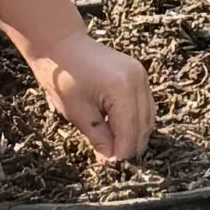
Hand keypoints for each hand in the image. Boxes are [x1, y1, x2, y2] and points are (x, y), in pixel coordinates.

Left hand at [35, 34, 153, 162]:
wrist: (61, 45)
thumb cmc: (64, 77)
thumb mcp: (78, 113)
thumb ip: (98, 137)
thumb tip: (110, 157)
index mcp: (122, 89)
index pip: (129, 131)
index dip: (121, 151)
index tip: (110, 164)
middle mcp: (137, 80)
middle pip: (143, 125)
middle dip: (129, 144)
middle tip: (112, 158)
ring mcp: (140, 75)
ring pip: (148, 116)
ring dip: (134, 133)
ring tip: (115, 145)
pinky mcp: (138, 73)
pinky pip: (144, 103)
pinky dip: (135, 118)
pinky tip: (118, 127)